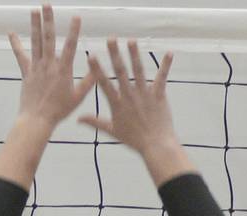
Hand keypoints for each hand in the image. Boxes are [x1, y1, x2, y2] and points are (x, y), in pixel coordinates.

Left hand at [8, 5, 94, 129]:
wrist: (38, 118)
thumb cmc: (60, 110)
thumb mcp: (78, 97)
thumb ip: (89, 81)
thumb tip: (97, 68)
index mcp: (63, 70)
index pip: (70, 46)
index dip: (73, 31)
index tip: (76, 17)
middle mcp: (49, 65)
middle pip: (49, 38)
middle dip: (48, 20)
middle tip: (47, 5)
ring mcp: (36, 67)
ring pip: (35, 42)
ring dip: (34, 26)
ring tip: (34, 11)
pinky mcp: (26, 72)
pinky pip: (20, 55)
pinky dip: (15, 44)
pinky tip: (11, 32)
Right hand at [79, 41, 176, 156]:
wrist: (156, 145)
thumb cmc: (134, 139)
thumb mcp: (112, 131)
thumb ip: (95, 122)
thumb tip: (77, 118)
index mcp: (117, 103)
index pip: (104, 83)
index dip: (97, 69)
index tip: (91, 55)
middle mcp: (130, 96)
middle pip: (121, 72)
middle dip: (115, 54)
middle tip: (111, 38)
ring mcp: (145, 94)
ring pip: (139, 71)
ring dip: (135, 54)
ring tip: (131, 40)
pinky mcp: (159, 96)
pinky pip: (162, 78)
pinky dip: (166, 65)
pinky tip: (169, 53)